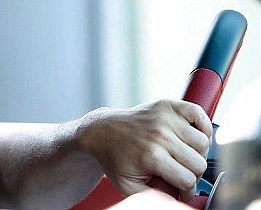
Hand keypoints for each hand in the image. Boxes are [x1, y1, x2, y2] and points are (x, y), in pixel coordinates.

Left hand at [76, 99, 211, 200]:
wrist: (103, 131)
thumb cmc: (116, 158)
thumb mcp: (128, 186)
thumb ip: (154, 196)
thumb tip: (176, 201)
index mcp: (151, 156)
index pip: (188, 180)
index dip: (186, 191)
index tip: (181, 190)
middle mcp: (160, 135)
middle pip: (199, 163)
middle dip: (192, 173)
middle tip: (180, 173)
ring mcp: (164, 118)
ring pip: (203, 143)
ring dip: (197, 152)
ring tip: (183, 156)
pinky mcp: (167, 105)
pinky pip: (199, 115)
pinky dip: (202, 127)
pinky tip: (191, 137)